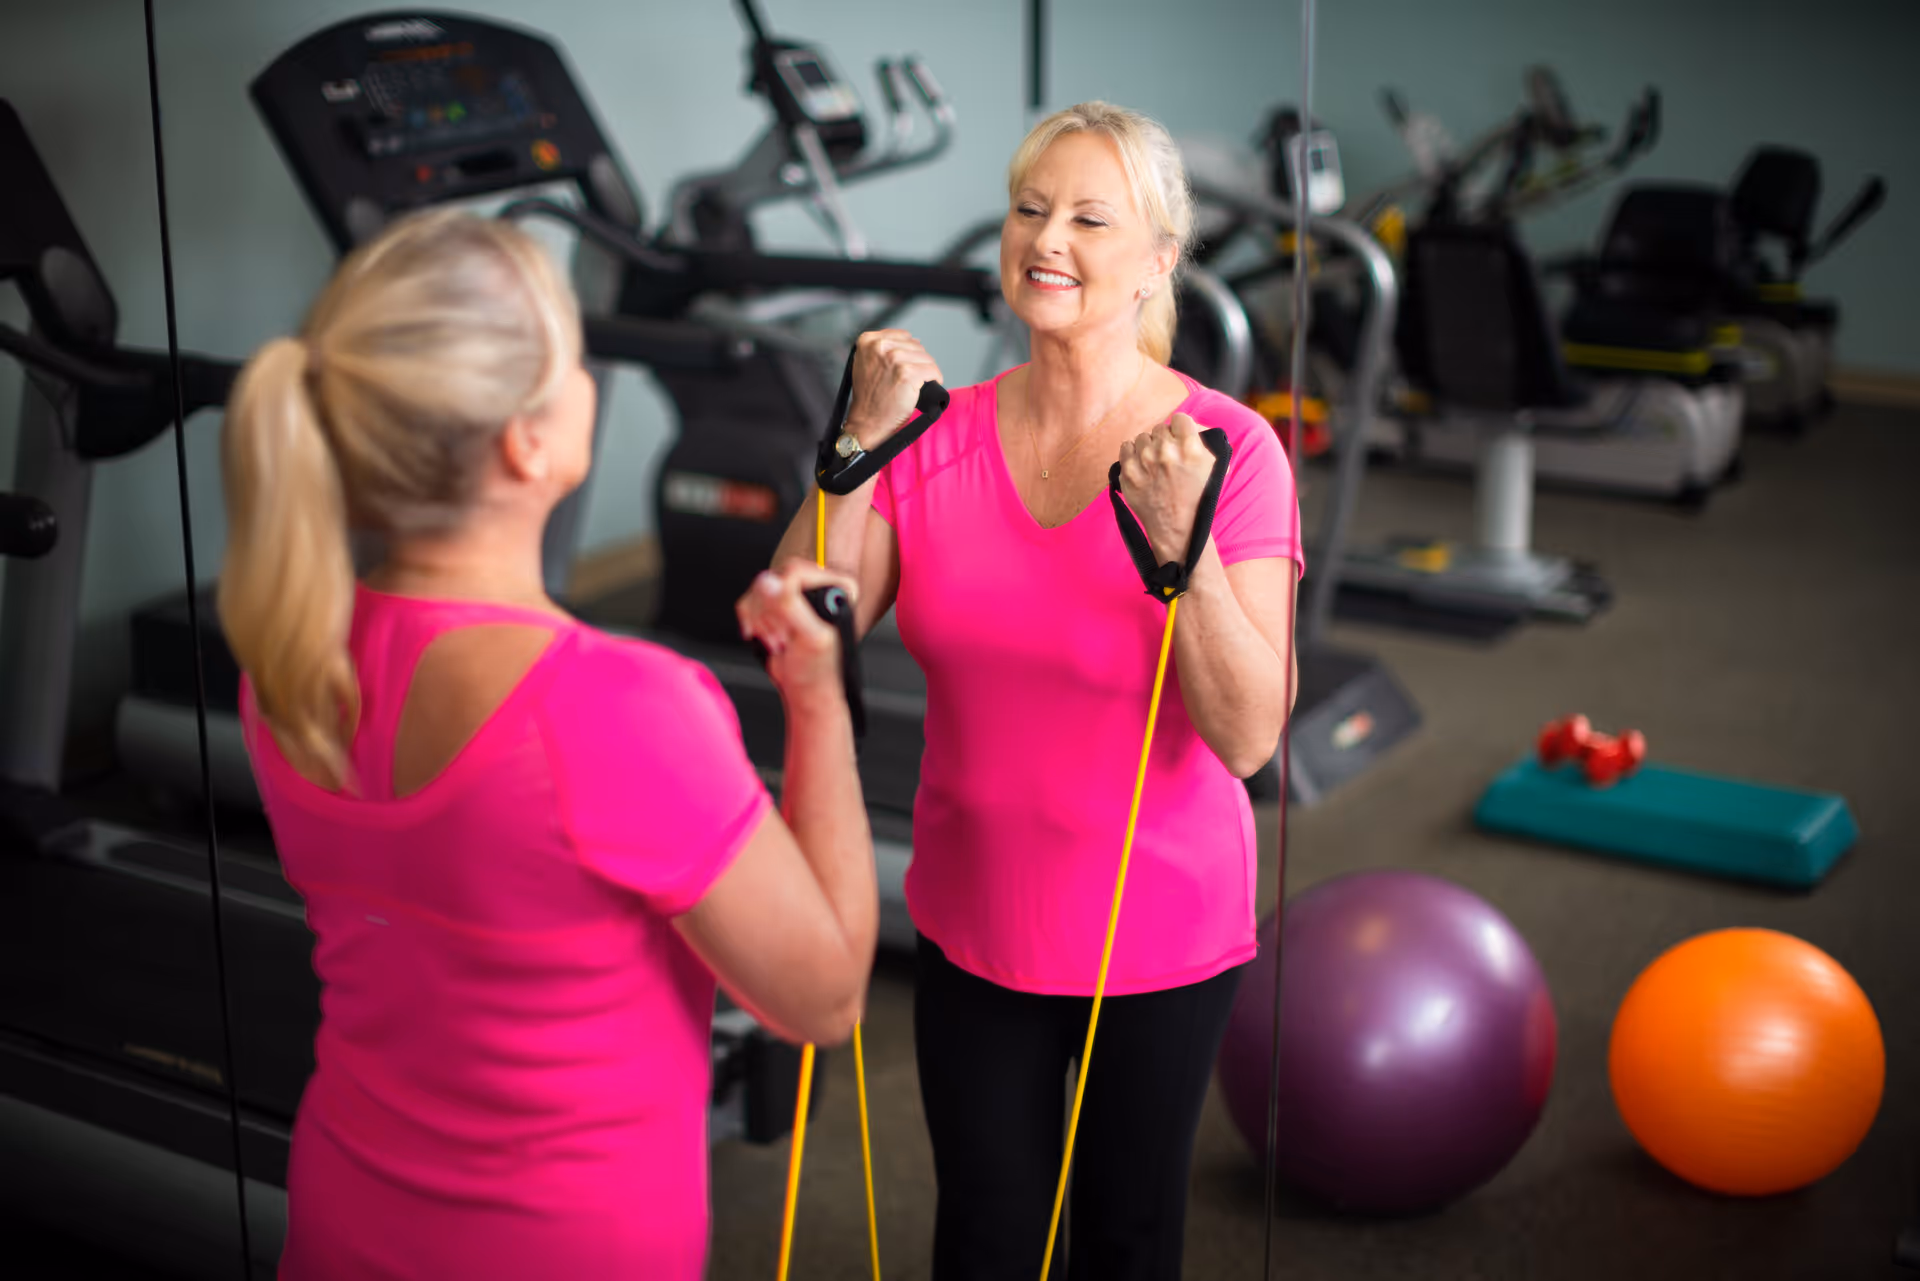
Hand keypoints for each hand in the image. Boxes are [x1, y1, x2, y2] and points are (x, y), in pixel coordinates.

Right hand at [736, 560, 861, 707]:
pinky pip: (749, 600)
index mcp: (838, 586)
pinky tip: (767, 638)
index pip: (796, 571)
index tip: (789, 623)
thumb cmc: (816, 670)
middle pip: (774, 578)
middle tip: (784, 637)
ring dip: (762, 622)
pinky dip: (751, 622)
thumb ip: (790, 606)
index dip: (784, 599)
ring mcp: (795, 594)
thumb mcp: (809, 637)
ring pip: (758, 590)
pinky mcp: (776, 604)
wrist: (804, 689)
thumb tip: (768, 582)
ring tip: (779, 642)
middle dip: (771, 614)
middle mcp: (817, 584)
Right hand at [845, 329, 943, 448]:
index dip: (910, 352)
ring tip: (919, 384)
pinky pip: (932, 371)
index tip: (908, 365)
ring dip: (927, 371)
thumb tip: (911, 341)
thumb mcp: (866, 363)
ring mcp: (894, 359)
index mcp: (868, 340)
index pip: (903, 336)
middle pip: (916, 346)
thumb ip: (883, 349)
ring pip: (926, 358)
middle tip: (913, 379)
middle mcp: (880, 346)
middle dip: (919, 362)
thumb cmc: (869, 397)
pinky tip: (927, 387)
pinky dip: (935, 379)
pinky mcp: (907, 373)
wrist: (867, 421)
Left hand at [1117, 413, 1215, 564]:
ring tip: (1154, 465)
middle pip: (1160, 428)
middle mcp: (1166, 451)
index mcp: (1190, 448)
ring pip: (1142, 438)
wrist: (1178, 528)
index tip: (1178, 438)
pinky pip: (1125, 447)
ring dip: (1147, 448)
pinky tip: (1140, 466)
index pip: (1179, 418)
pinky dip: (1131, 454)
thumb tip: (1194, 424)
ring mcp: (1144, 462)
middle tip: (1167, 458)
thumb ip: (1202, 440)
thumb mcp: (1212, 467)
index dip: (1179, 428)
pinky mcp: (1127, 473)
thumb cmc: (1197, 498)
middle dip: (1164, 441)